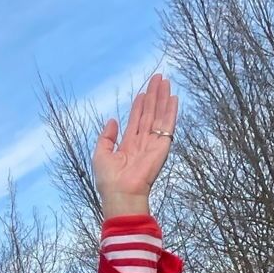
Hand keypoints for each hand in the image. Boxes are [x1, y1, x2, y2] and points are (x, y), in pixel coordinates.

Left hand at [91, 72, 178, 217]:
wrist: (121, 194)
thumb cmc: (109, 181)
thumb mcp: (100, 154)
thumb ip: (106, 137)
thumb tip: (112, 120)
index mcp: (128, 145)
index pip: (136, 120)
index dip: (139, 106)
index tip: (142, 92)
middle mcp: (142, 142)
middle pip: (149, 114)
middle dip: (153, 96)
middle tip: (157, 78)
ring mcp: (153, 143)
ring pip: (158, 115)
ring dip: (162, 98)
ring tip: (164, 81)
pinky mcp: (162, 146)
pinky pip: (168, 125)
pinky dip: (171, 111)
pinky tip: (173, 98)